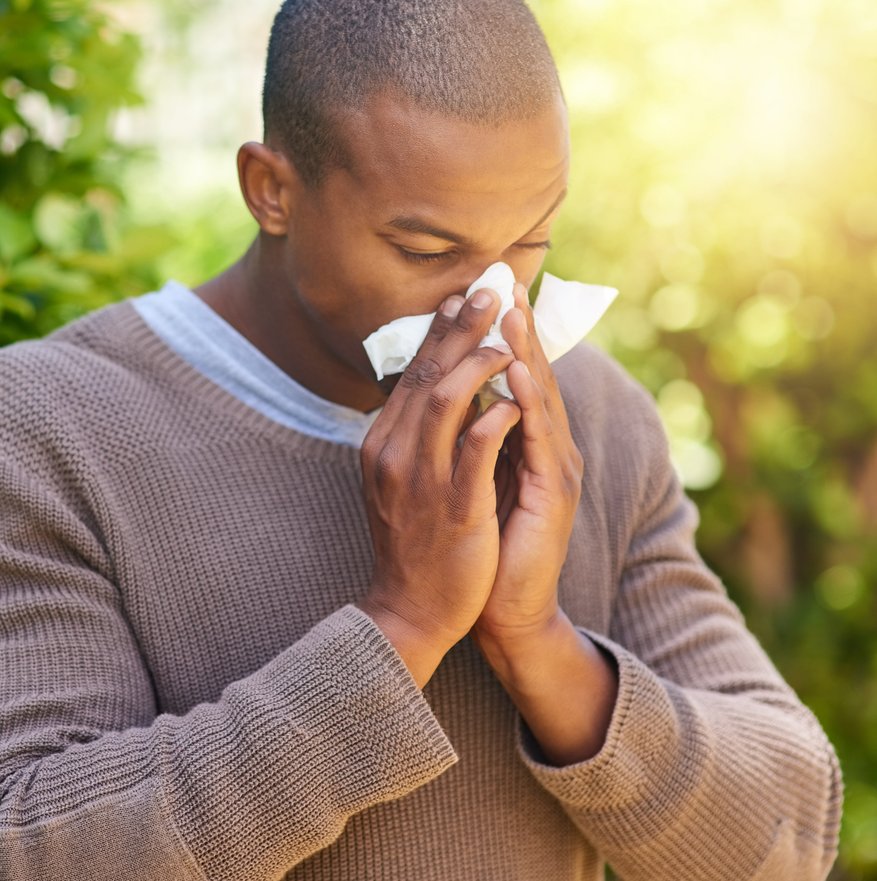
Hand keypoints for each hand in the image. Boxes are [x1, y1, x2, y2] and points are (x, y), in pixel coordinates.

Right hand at [357, 288, 519, 687]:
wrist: (409, 608)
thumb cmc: (414, 540)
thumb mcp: (400, 478)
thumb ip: (414, 434)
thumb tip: (438, 388)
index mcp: (382, 442)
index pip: (411, 374)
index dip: (439, 332)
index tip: (460, 298)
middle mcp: (394, 452)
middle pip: (427, 374)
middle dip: (461, 329)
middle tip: (489, 291)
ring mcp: (420, 479)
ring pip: (445, 400)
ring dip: (479, 362)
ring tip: (507, 337)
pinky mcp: (452, 506)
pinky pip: (473, 451)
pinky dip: (495, 418)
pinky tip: (516, 398)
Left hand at [472, 282, 583, 663]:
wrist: (503, 606)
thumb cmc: (485, 539)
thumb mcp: (473, 475)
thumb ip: (471, 433)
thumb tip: (449, 390)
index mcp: (526, 439)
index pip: (514, 373)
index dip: (503, 332)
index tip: (487, 289)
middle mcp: (547, 445)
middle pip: (533, 373)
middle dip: (519, 326)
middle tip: (506, 279)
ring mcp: (556, 467)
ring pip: (540, 398)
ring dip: (526, 350)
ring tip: (511, 310)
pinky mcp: (555, 493)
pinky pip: (539, 440)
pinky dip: (528, 403)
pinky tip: (516, 374)